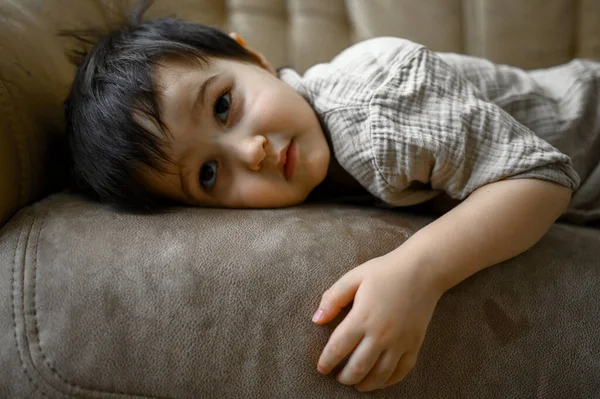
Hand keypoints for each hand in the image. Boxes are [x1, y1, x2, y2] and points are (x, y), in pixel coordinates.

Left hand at [312, 251, 442, 391]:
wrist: (422, 270)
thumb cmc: (385, 271)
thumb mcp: (354, 277)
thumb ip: (333, 298)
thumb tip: (316, 320)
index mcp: (362, 317)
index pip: (338, 347)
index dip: (327, 361)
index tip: (321, 368)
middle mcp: (381, 334)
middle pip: (358, 367)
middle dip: (345, 377)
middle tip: (337, 378)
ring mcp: (400, 341)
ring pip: (380, 374)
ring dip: (365, 384)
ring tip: (356, 384)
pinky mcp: (415, 344)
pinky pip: (402, 370)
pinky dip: (389, 381)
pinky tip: (379, 381)